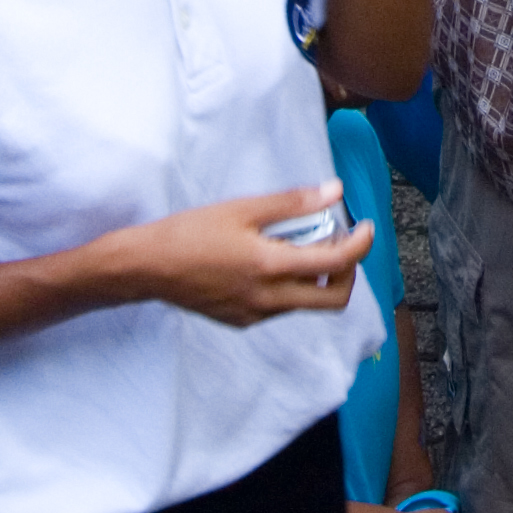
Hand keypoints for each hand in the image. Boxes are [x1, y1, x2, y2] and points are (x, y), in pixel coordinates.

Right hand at [116, 188, 371, 324]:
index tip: (366, 227)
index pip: (336, 263)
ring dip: (317, 278)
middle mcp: (268, 299)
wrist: (146, 268)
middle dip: (348, 272)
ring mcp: (255, 315)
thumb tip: (335, 191)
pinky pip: (281, 308)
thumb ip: (292, 203)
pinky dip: (290, 286)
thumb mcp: (242, 208)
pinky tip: (270, 260)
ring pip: (306, 304)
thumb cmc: (190, 232)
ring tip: (300, 244)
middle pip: (334, 300)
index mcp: (270, 267)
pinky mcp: (241, 321)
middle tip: (340, 244)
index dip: (361, 245)